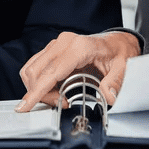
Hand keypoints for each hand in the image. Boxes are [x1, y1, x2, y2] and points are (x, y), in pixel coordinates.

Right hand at [17, 31, 140, 111]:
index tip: (25, 106)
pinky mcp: (53, 49)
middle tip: (60, 104)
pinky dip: (39, 82)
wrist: (117, 42)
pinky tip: (55, 89)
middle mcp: (64, 43)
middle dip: (42, 94)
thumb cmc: (118, 53)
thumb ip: (115, 82)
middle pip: (36, 72)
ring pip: (32, 69)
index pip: (51, 72)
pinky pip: (36, 66)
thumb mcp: (123, 68)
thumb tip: (108, 97)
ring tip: (59, 98)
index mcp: (79, 47)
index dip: (37, 91)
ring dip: (39, 89)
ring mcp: (57, 44)